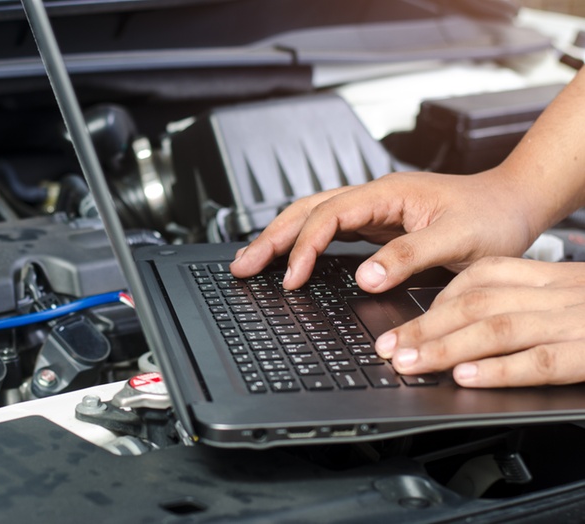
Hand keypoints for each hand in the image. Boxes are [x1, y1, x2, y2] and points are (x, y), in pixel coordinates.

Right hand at [229, 170, 539, 291]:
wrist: (514, 203)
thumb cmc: (492, 216)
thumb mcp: (458, 240)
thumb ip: (409, 256)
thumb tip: (363, 277)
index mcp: (386, 194)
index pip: (328, 216)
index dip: (304, 248)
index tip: (292, 280)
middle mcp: (374, 197)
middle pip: (306, 210)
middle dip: (271, 237)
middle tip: (242, 265)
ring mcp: (373, 209)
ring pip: (312, 216)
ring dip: (280, 237)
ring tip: (252, 259)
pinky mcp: (377, 223)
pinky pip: (328, 229)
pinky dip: (303, 243)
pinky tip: (292, 257)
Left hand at [375, 257, 584, 386]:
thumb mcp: (577, 293)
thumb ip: (531, 301)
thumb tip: (471, 323)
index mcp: (552, 276)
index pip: (484, 276)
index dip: (439, 300)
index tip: (405, 320)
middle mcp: (559, 294)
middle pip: (477, 303)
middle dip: (424, 325)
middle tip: (387, 346)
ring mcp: (575, 322)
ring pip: (497, 329)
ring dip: (446, 347)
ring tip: (410, 362)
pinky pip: (539, 361)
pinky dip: (497, 370)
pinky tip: (465, 377)